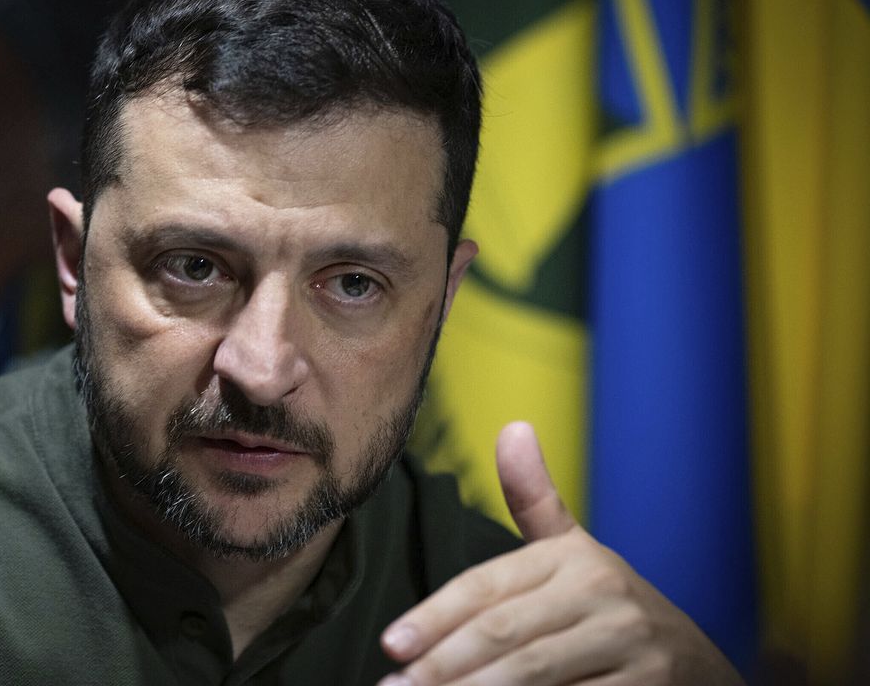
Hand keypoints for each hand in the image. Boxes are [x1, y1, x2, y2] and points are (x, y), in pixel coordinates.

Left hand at [377, 422, 743, 685]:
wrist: (698, 665)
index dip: (434, 616)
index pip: (485, 587)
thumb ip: (534, 498)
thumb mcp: (576, 550)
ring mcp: (628, 647)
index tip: (391, 643)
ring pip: (530, 675)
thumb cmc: (610, 608)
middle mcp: (603, 596)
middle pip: (502, 634)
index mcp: (573, 558)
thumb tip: (512, 428)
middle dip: (442, 665)